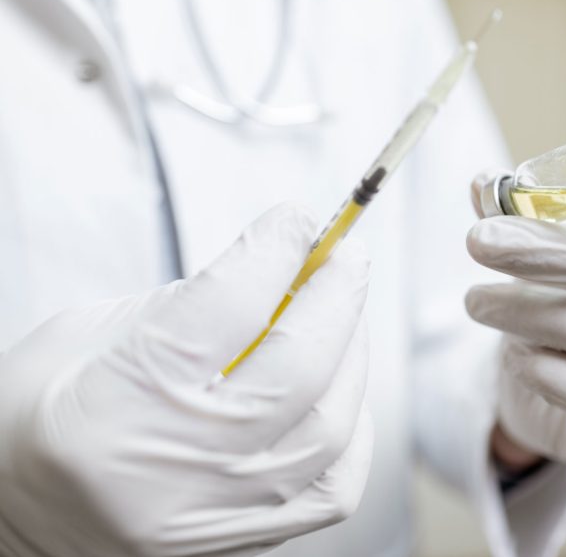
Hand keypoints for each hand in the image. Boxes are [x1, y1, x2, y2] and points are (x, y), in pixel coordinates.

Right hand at [0, 205, 372, 556]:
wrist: (8, 517)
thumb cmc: (32, 418)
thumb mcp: (83, 335)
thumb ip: (187, 303)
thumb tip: (280, 270)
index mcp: (116, 399)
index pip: (231, 307)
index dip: (277, 250)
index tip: (296, 222)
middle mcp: (172, 465)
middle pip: (299, 367)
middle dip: (337, 296)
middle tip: (343, 257)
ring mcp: (212, 512)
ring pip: (329, 428)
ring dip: (351, 356)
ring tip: (341, 317)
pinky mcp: (239, 540)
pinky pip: (333, 488)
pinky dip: (351, 427)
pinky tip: (337, 391)